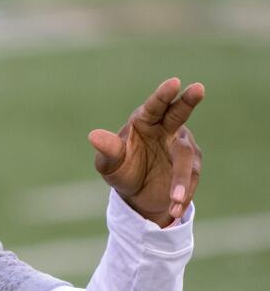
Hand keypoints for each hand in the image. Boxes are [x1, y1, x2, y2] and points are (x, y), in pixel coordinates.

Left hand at [88, 77, 203, 227]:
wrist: (137, 195)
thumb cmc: (121, 169)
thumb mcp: (109, 163)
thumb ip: (107, 149)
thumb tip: (93, 136)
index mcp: (145, 121)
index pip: (155, 105)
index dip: (163, 94)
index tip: (174, 82)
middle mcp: (167, 128)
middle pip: (179, 113)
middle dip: (188, 101)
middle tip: (198, 88)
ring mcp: (182, 146)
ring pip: (186, 157)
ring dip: (181, 180)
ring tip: (173, 200)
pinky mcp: (193, 166)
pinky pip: (190, 180)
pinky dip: (182, 194)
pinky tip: (173, 208)